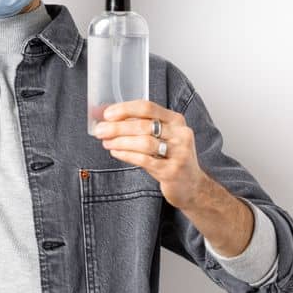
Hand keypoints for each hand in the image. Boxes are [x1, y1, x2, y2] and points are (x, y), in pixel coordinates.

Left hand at [92, 100, 209, 209]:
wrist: (192, 185)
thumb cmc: (170, 157)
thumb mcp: (162, 137)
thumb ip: (140, 126)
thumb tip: (106, 118)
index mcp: (176, 120)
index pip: (148, 107)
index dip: (125, 109)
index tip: (107, 114)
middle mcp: (180, 134)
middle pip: (143, 125)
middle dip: (117, 127)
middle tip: (100, 131)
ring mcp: (179, 153)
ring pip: (144, 142)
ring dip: (120, 142)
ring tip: (107, 143)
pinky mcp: (172, 171)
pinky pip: (144, 160)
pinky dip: (126, 155)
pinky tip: (116, 153)